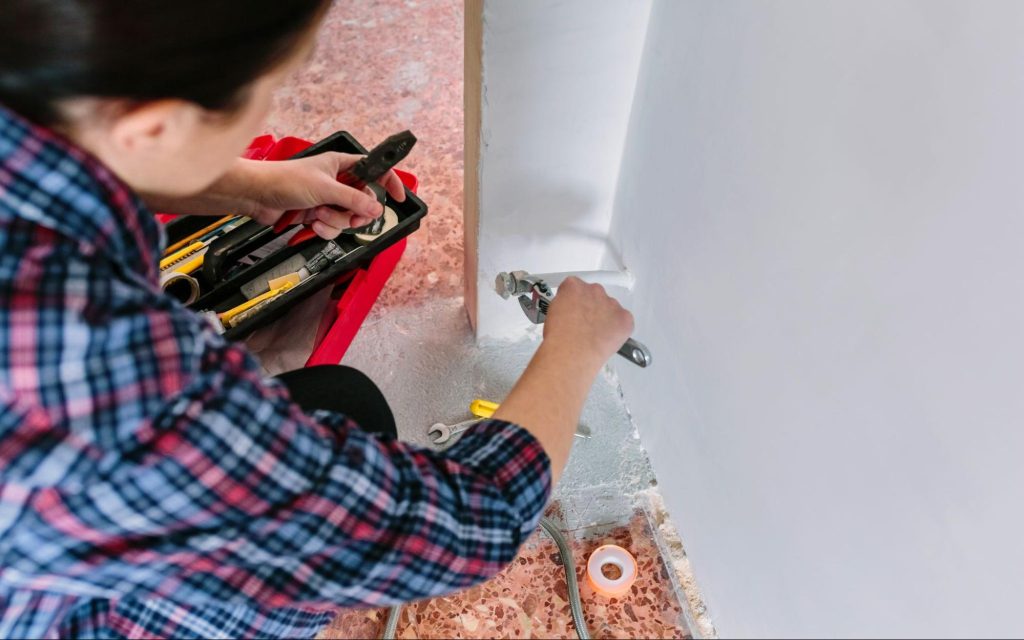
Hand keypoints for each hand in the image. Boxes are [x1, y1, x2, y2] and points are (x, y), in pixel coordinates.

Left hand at [242, 152, 406, 238]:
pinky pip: (333, 227)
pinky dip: (325, 228)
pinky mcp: (316, 214)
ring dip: (335, 221)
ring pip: (347, 217)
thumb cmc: (286, 180)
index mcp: (342, 165)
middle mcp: (337, 181)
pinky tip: (312, 224)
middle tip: (354, 218)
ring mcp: (327, 199)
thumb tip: (377, 209)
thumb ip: (353, 199)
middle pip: (362, 201)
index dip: (388, 182)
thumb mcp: (325, 188)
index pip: (374, 171)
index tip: (398, 197)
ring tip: (318, 215)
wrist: (257, 196)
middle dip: (356, 213)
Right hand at [542, 277, 634, 369]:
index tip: (573, 311)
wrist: (571, 353)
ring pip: (610, 308)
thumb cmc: (559, 337)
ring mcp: (611, 304)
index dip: (573, 302)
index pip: (575, 288)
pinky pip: (625, 321)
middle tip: (584, 325)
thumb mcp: (551, 313)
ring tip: (594, 336)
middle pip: (595, 296)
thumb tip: (568, 313)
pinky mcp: (625, 318)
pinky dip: (619, 329)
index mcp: (574, 286)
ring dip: (605, 318)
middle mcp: (594, 290)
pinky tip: (607, 339)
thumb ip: (564, 305)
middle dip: (591, 308)